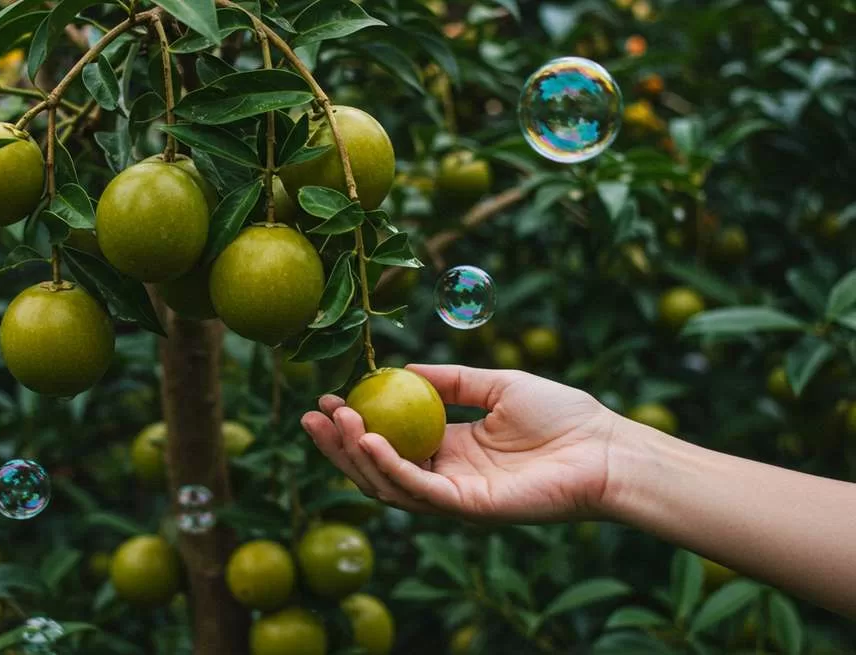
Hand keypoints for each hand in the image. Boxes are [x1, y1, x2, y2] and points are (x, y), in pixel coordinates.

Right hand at [301, 364, 619, 522]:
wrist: (606, 447)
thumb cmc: (563, 415)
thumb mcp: (496, 384)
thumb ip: (452, 381)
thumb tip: (404, 369)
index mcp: (451, 449)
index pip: (390, 441)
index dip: (355, 424)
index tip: (328, 398)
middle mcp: (447, 476)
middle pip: (377, 467)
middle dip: (338, 445)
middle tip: (310, 415)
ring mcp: (456, 496)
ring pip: (389, 484)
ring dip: (355, 454)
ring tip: (334, 421)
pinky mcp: (470, 508)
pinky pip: (420, 490)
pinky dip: (390, 466)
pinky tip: (369, 441)